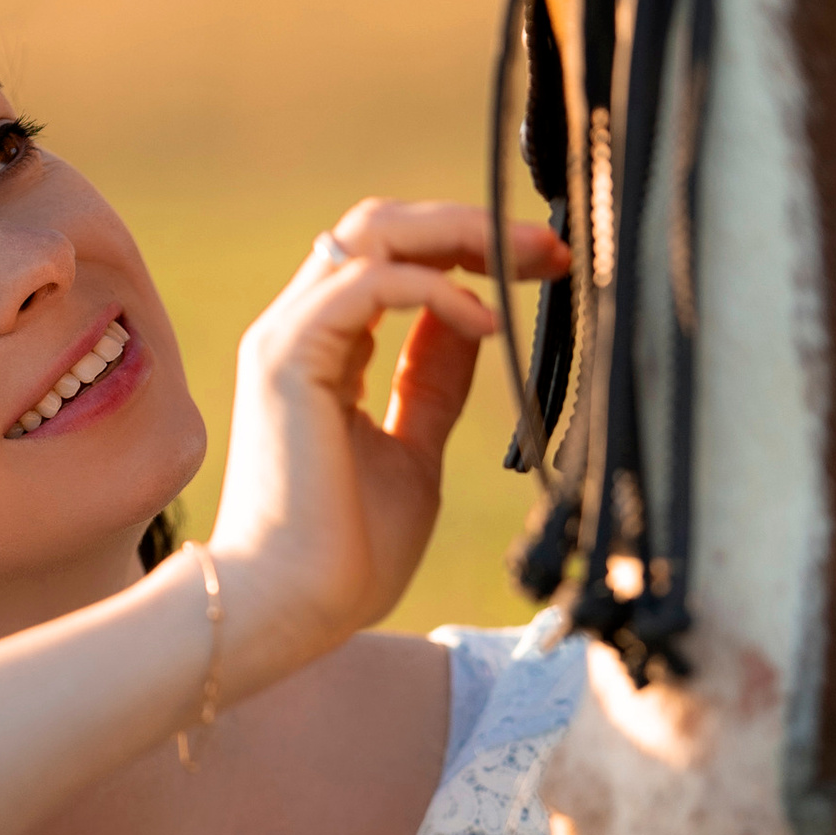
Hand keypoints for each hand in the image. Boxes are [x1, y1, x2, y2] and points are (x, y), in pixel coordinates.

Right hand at [207, 200, 568, 691]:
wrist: (290, 610)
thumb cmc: (346, 553)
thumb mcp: (416, 451)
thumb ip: (435, 383)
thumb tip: (476, 322)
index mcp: (324, 349)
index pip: (394, 259)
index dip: (469, 249)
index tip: (544, 265)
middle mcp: (298, 329)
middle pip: (383, 224)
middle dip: (471, 225)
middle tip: (549, 247)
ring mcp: (286, 338)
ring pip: (371, 232)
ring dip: (459, 236)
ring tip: (527, 261)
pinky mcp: (287, 358)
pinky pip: (367, 283)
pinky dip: (433, 289)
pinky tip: (484, 321)